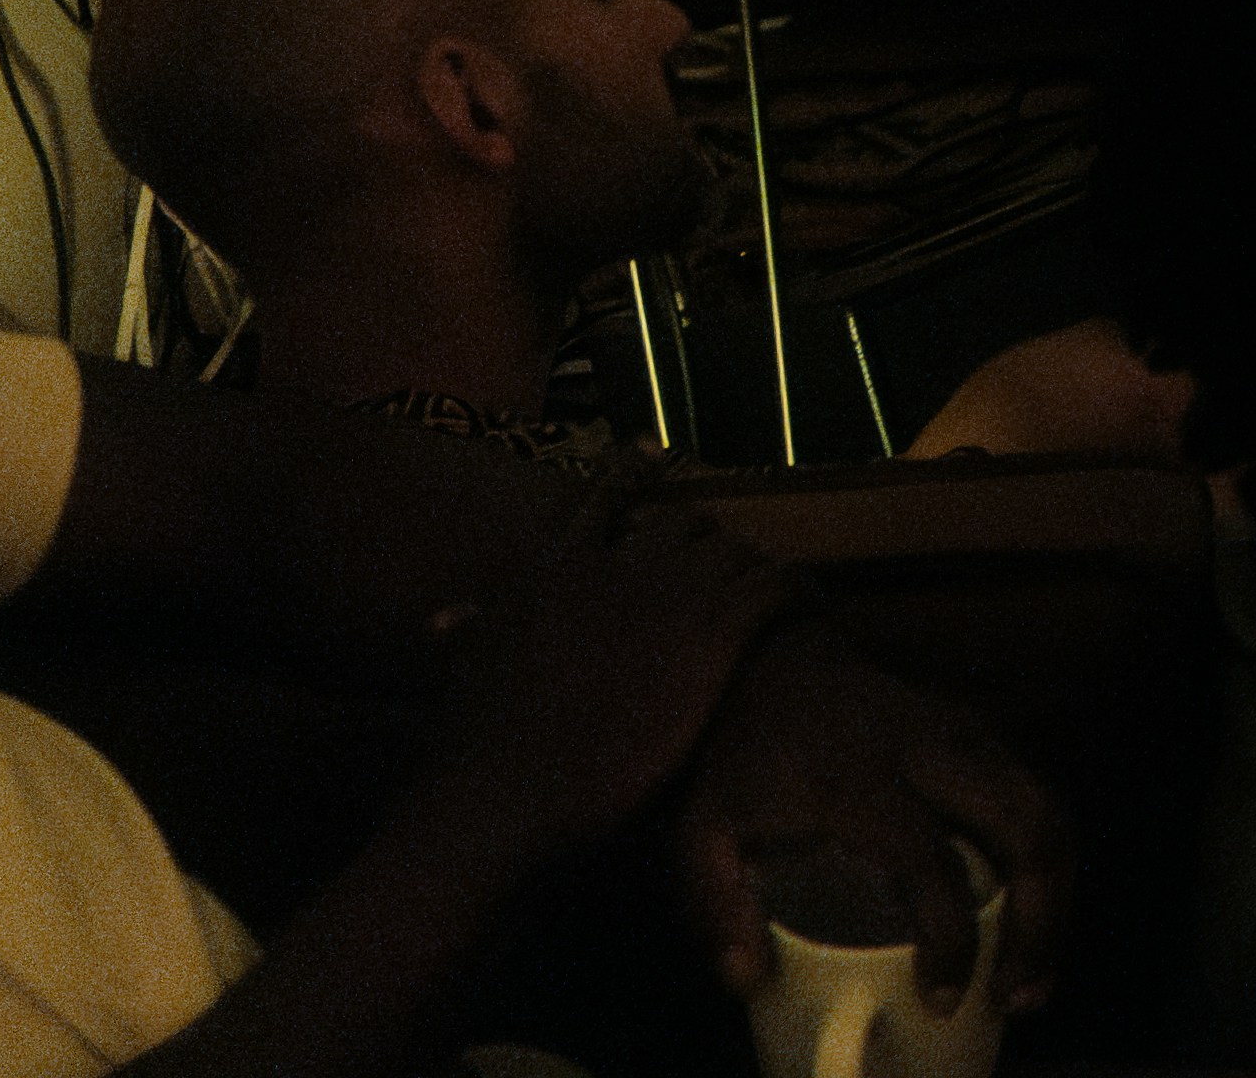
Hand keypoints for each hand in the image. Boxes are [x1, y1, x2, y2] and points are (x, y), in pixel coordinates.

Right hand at [403, 497, 786, 873]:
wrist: (503, 800)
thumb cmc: (475, 752)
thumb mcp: (465, 669)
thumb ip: (469, 631)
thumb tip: (445, 618)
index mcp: (555, 567)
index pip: (603, 498)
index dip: (632, 475)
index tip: (652, 454)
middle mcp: (616, 565)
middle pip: (685, 524)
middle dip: (705, 542)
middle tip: (724, 567)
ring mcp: (668, 594)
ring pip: (735, 551)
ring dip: (753, 568)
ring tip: (775, 589)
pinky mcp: (713, 633)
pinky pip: (775, 587)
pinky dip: (798, 592)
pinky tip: (810, 606)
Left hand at [668, 616, 1071, 1018]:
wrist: (779, 661)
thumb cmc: (743, 763)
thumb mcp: (702, 832)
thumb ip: (714, 907)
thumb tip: (748, 983)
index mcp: (863, 781)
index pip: (930, 862)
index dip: (949, 938)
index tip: (942, 997)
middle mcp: (935, 751)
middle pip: (1026, 831)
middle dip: (1039, 922)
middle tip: (1016, 995)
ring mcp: (971, 734)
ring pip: (1049, 813)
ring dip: (1057, 899)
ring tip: (1032, 972)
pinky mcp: (987, 734)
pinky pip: (1041, 800)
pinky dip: (1050, 867)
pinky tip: (1031, 921)